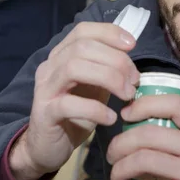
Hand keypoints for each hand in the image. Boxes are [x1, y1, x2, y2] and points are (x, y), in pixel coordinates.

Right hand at [10, 22, 139, 179]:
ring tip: (126, 95)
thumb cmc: (75, 115)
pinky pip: (68, 104)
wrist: (47, 148)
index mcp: (61, 56)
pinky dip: (95, 109)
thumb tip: (132, 61)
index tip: (132, 45)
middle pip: (82, 47)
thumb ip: (108, 71)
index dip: (108, 33)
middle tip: (134, 81)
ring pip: (73, 68)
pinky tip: (111, 118)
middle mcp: (50, 67)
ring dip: (108, 78)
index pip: (82, 31)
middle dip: (115, 60)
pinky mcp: (45, 114)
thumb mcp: (95, 88)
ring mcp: (44, 89)